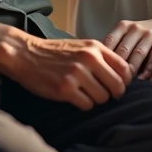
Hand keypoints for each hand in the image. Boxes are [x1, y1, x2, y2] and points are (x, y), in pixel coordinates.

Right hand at [3, 34, 132, 111]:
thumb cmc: (55, 52)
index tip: (116, 85)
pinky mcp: (66, 89)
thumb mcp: (81, 46)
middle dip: (112, 94)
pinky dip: (82, 104)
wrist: (26, 54)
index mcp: (94, 47)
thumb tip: (124, 75)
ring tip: (83, 92)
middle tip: (101, 93)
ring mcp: (77, 74)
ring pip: (102, 98)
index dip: (124, 81)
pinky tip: (73, 96)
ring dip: (95, 99)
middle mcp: (88, 59)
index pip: (124, 68)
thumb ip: (100, 57)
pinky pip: (87, 105)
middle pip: (117, 86)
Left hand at [104, 12, 151, 80]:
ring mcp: (150, 35)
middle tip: (111, 82)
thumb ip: (115, 45)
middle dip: (117, 67)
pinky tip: (143, 79)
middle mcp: (136, 29)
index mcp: (123, 26)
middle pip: (123, 50)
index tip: (100, 73)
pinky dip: (148, 69)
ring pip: (138, 54)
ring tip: (125, 83)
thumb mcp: (127, 33)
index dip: (104, 58)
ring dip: (131, 69)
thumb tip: (97, 64)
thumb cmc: (141, 34)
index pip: (110, 42)